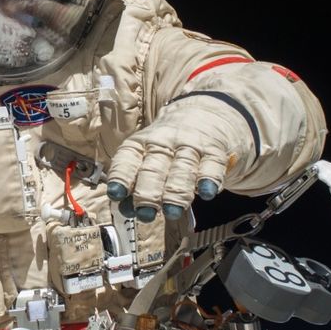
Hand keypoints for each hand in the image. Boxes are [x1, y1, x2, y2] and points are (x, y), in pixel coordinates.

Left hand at [106, 96, 252, 221]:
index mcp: (141, 144)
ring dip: (176, 192)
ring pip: (182, 168)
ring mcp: (190, 145)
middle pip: (154, 168)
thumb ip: (136, 183)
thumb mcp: (148, 156)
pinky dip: (209, 179)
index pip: (128, 159)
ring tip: (172, 211)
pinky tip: (206, 193)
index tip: (116, 194)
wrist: (205, 115)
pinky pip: (212, 165)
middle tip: (145, 213)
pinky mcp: (215, 150)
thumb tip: (125, 209)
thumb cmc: (169, 146)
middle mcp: (164, 143)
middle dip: (147, 193)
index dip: (121, 177)